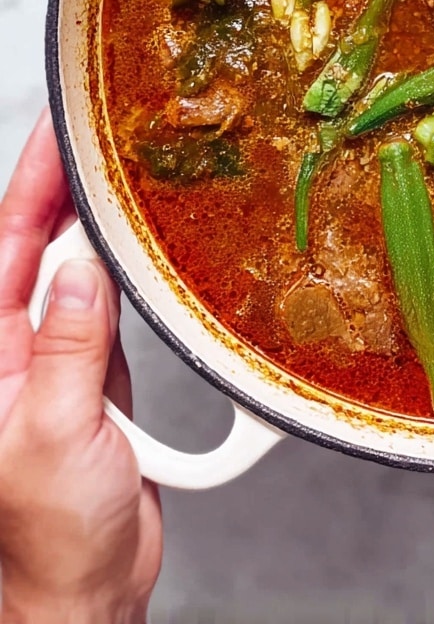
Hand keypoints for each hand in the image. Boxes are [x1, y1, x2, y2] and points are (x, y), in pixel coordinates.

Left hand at [0, 110, 161, 623]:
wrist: (87, 590)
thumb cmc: (46, 538)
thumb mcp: (52, 435)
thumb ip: (69, 349)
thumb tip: (83, 274)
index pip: (7, 248)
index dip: (30, 186)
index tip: (56, 133)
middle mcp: (20, 350)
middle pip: (40, 246)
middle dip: (63, 185)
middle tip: (97, 131)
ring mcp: (61, 359)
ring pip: (80, 271)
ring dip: (99, 222)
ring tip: (122, 171)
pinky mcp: (101, 377)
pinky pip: (115, 309)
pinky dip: (129, 272)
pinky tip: (144, 245)